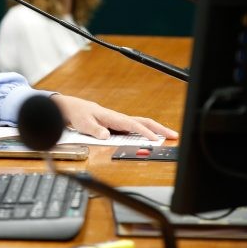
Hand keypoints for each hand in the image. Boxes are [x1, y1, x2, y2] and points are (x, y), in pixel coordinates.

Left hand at [51, 94, 179, 140]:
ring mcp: (119, 121)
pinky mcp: (117, 125)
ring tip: (168, 136)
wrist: (72, 108)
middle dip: (159, 128)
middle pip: (143, 121)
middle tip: (174, 135)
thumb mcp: (83, 123)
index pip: (132, 125)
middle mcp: (118, 118)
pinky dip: (146, 131)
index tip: (155, 139)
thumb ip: (94, 130)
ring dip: (155, 130)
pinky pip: (135, 128)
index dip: (144, 132)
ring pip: (141, 124)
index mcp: (112, 117)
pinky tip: (152, 137)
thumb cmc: (78, 114)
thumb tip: (106, 135)